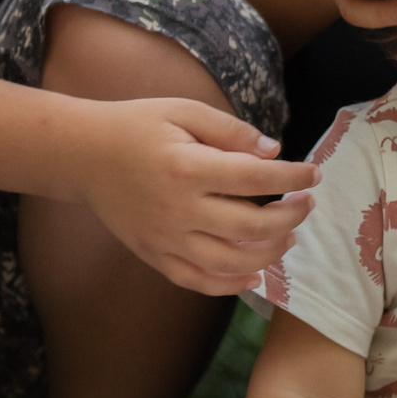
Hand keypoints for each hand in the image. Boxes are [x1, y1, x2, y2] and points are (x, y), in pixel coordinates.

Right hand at [80, 97, 316, 294]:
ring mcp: (165, 238)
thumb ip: (230, 130)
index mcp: (189, 167)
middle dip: (290, 217)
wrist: (83, 155)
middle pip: (251, 226)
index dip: (292, 178)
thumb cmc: (136, 126)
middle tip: (305, 205)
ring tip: (288, 239)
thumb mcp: (184, 111)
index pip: (256, 178)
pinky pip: (195, 281)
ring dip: (269, 254)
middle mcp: (179, 209)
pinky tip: (253, 275)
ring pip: (229, 261)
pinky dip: (228, 285)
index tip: (313, 174)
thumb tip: (274, 151)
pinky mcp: (153, 254)